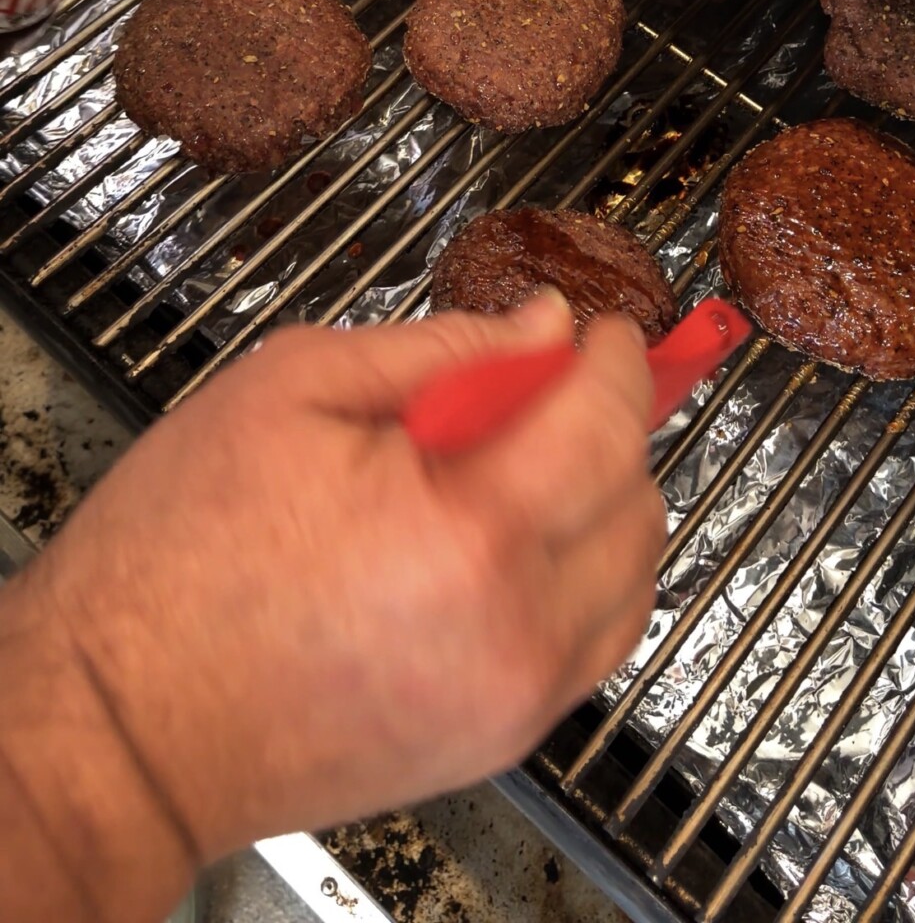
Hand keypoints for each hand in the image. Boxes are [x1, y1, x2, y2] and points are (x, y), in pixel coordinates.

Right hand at [0, 293, 663, 922]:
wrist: (124, 726)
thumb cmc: (179, 558)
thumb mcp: (294, 387)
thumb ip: (441, 346)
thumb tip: (541, 325)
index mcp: (471, 532)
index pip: (606, 422)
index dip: (616, 359)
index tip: (602, 329)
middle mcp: (518, 630)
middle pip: (637, 500)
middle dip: (609, 425)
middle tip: (538, 389)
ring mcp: (516, 702)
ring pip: (632, 578)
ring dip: (603, 505)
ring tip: (515, 469)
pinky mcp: (499, 744)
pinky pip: (593, 643)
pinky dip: (582, 579)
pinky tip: (507, 543)